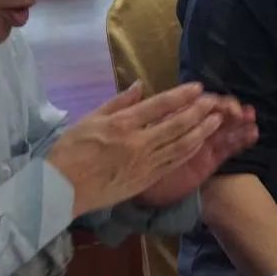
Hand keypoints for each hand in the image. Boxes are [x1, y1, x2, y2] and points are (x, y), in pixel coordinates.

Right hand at [47, 82, 225, 217]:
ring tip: (216, 121)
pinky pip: (172, 164)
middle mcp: (137, 143)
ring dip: (200, 132)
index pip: (159, 105)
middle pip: (176, 125)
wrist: (60, 190)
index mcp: (122, 125)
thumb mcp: (90, 119)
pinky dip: (188, 152)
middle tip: (214, 103)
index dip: (181, 95)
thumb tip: (139, 85)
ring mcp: (143, 164)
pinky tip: (199, 144)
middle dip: (198, 112)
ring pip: (180, 146)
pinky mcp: (145, 180)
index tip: (197, 87)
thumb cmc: (70, 151)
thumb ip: (118, 102)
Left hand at [138, 99, 258, 206]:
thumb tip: (139, 85)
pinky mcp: (211, 160)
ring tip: (251, 119)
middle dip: (229, 109)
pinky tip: (252, 134)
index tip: (219, 103)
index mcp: (175, 118)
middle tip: (241, 112)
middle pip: (214, 113)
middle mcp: (192, 128)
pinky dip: (241, 140)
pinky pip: (228, 148)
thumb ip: (135, 109)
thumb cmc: (133, 161)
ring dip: (240, 121)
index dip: (210, 101)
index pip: (195, 103)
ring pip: (225, 128)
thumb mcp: (131, 133)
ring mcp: (203, 144)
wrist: (140, 193)